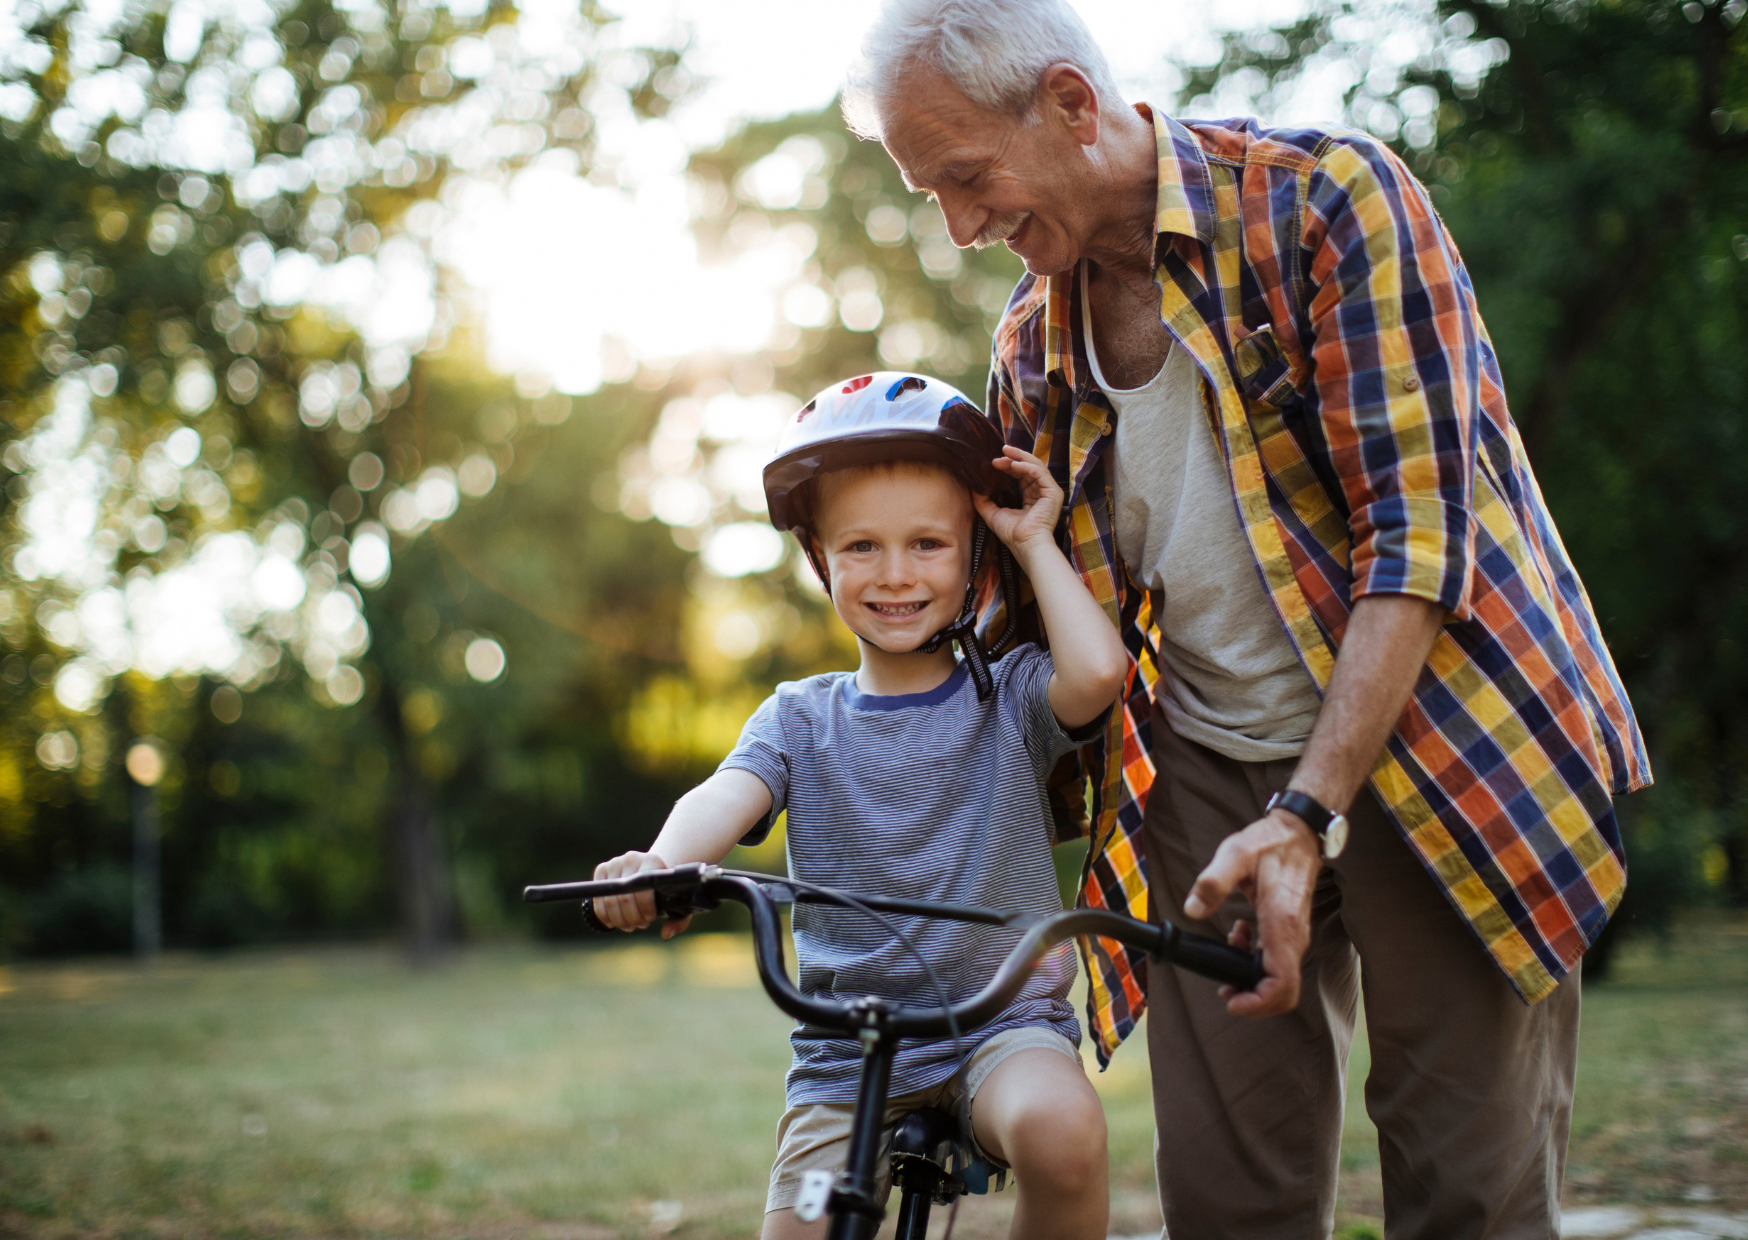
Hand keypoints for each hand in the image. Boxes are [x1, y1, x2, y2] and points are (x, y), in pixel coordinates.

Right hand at [591, 850, 691, 938]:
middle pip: (624, 897)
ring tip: (629, 925)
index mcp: (653, 862)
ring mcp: (615, 863)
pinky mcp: (602, 869)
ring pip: (610, 900)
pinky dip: (603, 915)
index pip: (643, 889)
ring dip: (618, 919)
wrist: (650, 869)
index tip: (650, 919)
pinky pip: (597, 897)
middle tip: (640, 924)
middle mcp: (632, 859)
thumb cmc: (665, 889)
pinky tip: (613, 922)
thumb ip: (678, 920)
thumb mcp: (678, 902)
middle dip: (632, 918)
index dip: (645, 909)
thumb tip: (666, 935)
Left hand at [974, 446, 1062, 559]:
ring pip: (1036, 466)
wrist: (1025, 546)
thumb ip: (983, 500)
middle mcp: (1041, 491)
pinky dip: (1027, 467)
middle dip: (1014, 457)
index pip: (1021, 474)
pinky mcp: (1054, 493)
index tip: (993, 461)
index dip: (1008, 465)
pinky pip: (1040, 474)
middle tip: (1001, 450)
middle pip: (1029, 466)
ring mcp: (1049, 492)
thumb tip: (973, 487)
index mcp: (1030, 496)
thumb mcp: (992, 514)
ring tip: (1006, 453)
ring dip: (1020, 458)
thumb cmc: (1013, 534)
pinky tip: (1014, 465)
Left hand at [1182, 809, 1320, 1016]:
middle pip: (1284, 991)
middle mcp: (1293, 936)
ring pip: (1281, 980)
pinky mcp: (1289, 932)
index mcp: (1281, 923)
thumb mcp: (1235, 853)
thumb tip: (1192, 909)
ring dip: (1252, 980)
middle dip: (1254, 1000)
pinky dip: (1255, 962)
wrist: (1298, 833)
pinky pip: (1277, 963)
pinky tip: (1238, 938)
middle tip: (1225, 990)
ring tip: (1226, 956)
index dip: (1258, 1003)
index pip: (1281, 982)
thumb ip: (1213, 882)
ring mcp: (1294, 936)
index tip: (1232, 1001)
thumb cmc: (1269, 843)